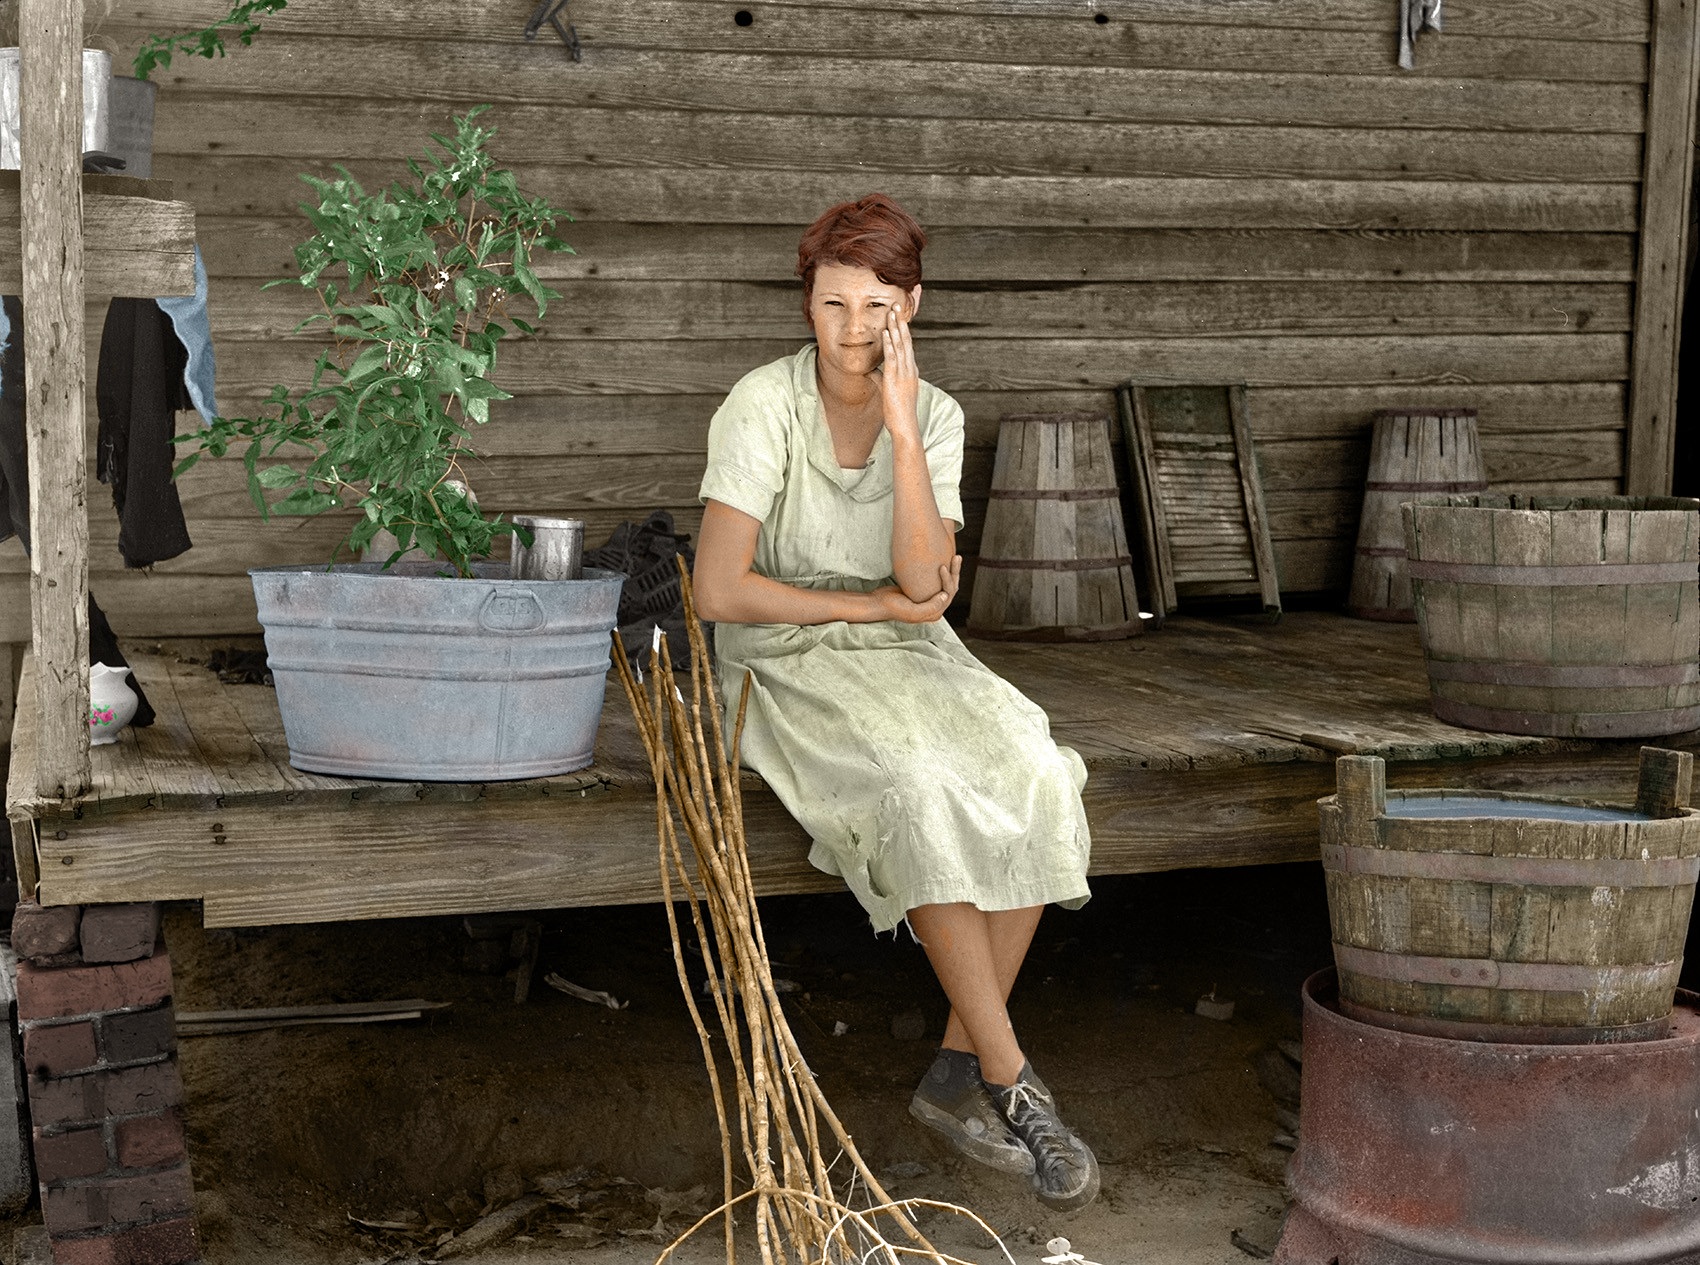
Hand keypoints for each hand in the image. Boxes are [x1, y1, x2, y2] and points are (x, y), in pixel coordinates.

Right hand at [870, 556, 960, 622]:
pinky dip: (942, 572)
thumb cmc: (893, 607)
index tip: (942, 567)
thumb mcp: (912, 611)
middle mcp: (934, 607)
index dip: (948, 580)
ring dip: (951, 571)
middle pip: (950, 588)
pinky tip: (942, 561)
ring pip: (945, 584)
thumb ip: (930, 607)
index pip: (948, 595)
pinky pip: (937, 581)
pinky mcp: (923, 592)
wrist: (879, 603)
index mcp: (934, 613)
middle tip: (956, 557)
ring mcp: (929, 599)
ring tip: (955, 557)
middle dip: (954, 572)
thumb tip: (945, 596)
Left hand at [875, 299, 920, 443]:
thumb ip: (880, 378)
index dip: (902, 329)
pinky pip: (892, 358)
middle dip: (900, 322)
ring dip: (895, 327)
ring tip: (891, 312)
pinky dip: (889, 344)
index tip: (897, 315)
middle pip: (905, 340)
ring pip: (900, 345)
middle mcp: (909, 369)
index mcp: (909, 371)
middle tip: (896, 305)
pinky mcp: (895, 379)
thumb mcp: (888, 391)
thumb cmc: (898, 411)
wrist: (905, 426)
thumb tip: (871, 370)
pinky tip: (885, 333)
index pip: (906, 345)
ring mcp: (904, 373)